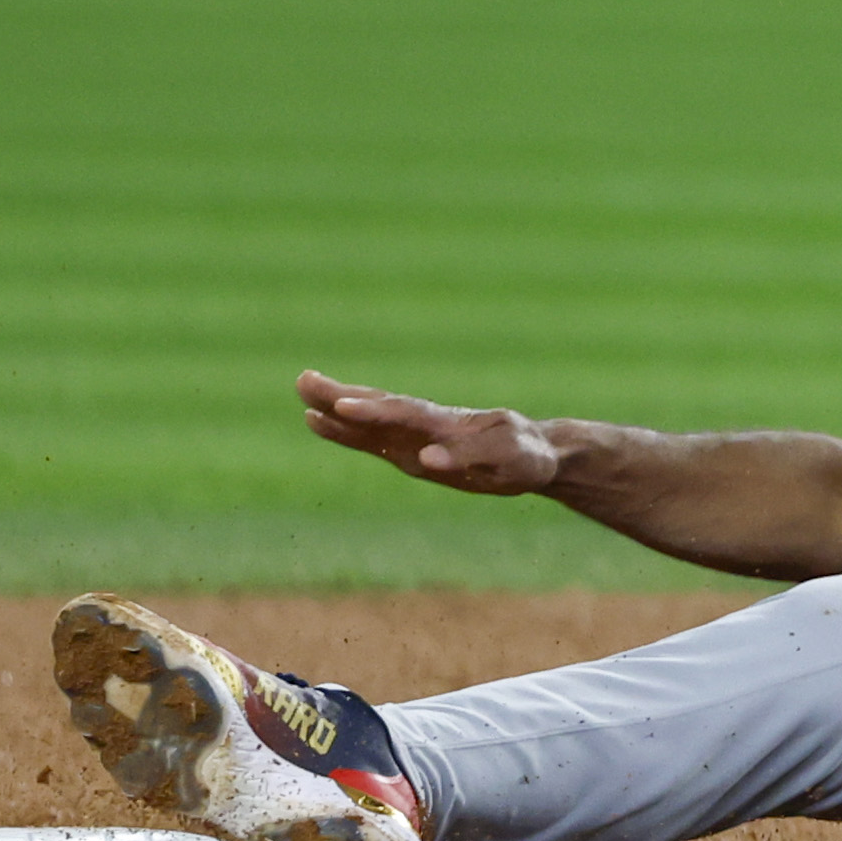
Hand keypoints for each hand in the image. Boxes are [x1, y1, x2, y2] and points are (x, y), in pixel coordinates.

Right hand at [299, 367, 561, 494]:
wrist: (538, 454)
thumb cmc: (526, 455)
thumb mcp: (509, 459)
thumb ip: (468, 457)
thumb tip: (427, 459)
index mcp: (450, 424)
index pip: (405, 414)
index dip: (374, 411)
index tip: (342, 405)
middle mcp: (428, 424)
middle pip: (379, 406)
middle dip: (342, 396)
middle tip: (304, 381)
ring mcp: (417, 435)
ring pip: (370, 417)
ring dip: (337, 406)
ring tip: (302, 389)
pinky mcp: (411, 451)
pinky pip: (372, 439)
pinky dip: (345, 431)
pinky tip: (318, 422)